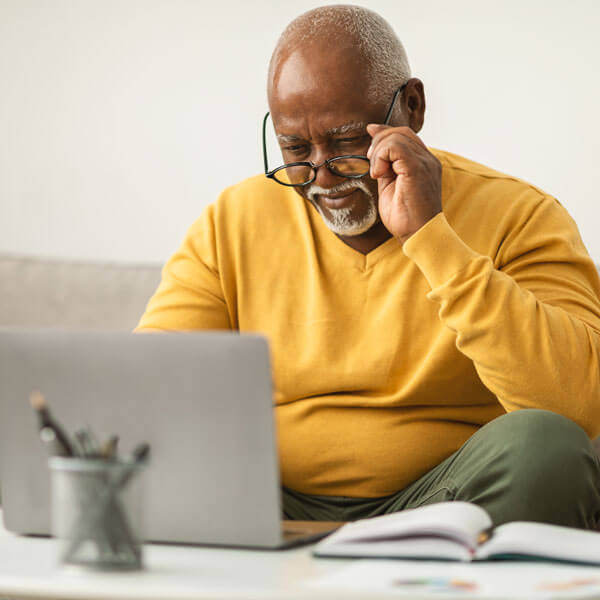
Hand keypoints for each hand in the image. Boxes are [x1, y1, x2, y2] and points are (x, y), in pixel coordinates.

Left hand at [366, 124, 441, 243]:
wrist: (418, 234)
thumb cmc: (405, 217)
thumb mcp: (390, 186)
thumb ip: (385, 167)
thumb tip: (375, 150)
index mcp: (423, 163)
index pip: (405, 136)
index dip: (385, 132)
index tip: (370, 134)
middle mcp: (427, 159)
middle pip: (401, 132)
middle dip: (379, 141)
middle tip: (371, 163)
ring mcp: (425, 162)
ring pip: (397, 136)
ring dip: (378, 152)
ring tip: (377, 173)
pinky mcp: (417, 168)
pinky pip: (395, 146)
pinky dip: (381, 157)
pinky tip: (379, 174)